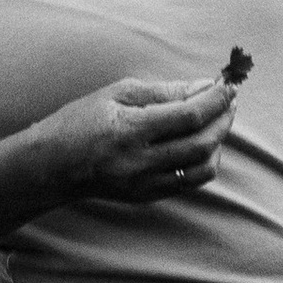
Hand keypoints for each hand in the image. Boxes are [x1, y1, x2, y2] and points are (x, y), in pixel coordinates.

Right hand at [36, 75, 238, 207]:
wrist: (53, 165)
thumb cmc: (82, 120)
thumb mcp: (117, 93)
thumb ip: (163, 91)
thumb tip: (203, 86)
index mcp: (130, 130)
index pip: (189, 115)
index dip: (215, 99)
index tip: (228, 85)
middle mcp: (140, 162)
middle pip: (201, 143)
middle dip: (223, 119)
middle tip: (229, 100)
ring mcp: (145, 184)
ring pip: (202, 168)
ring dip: (218, 142)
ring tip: (218, 120)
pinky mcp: (147, 197)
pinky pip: (189, 182)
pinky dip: (204, 161)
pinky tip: (202, 142)